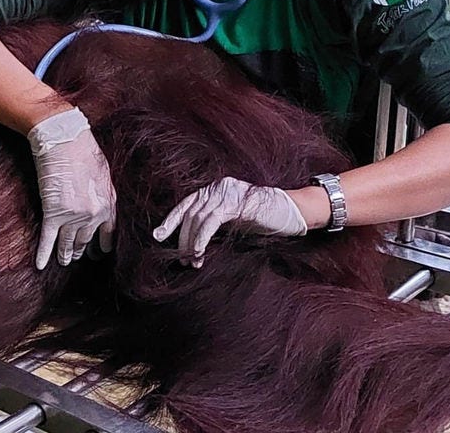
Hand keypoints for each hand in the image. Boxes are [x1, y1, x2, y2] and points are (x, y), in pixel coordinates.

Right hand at [27, 107, 116, 268]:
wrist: (64, 139)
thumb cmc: (84, 149)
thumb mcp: (103, 172)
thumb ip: (103, 192)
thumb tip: (100, 201)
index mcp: (108, 203)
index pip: (108, 233)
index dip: (103, 244)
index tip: (101, 252)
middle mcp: (93, 214)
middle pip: (86, 240)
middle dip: (81, 250)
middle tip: (78, 258)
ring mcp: (73, 216)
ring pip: (68, 243)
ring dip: (65, 254)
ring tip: (64, 262)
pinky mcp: (53, 213)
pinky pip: (48, 239)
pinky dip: (44, 254)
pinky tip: (41, 264)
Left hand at [152, 176, 307, 266]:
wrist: (292, 213)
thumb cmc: (262, 220)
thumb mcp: (232, 222)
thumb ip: (213, 224)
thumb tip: (190, 242)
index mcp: (213, 190)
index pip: (186, 205)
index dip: (170, 221)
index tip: (158, 236)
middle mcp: (217, 187)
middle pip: (189, 214)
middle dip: (182, 239)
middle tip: (182, 261)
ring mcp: (226, 192)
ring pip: (197, 219)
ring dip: (191, 243)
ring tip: (191, 262)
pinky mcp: (236, 202)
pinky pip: (211, 221)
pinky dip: (201, 238)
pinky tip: (198, 252)